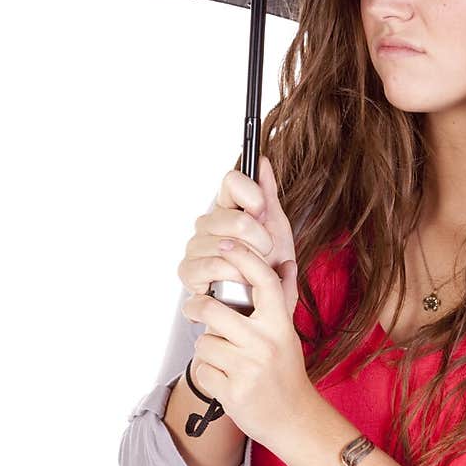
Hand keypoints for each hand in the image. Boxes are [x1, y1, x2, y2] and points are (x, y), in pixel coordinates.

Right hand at [177, 154, 298, 315]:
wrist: (263, 303)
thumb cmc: (268, 266)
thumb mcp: (276, 228)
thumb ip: (267, 194)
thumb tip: (263, 162)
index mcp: (228, 208)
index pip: (232, 182)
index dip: (252, 195)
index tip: (263, 212)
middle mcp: (208, 223)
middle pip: (234, 217)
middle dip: (260, 238)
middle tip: (266, 251)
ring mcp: (196, 246)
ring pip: (225, 243)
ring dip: (249, 261)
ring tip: (255, 270)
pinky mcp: (188, 271)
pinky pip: (212, 265)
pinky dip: (232, 275)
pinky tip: (239, 281)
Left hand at [181, 235, 308, 447]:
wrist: (293, 419)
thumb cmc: (286, 371)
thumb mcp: (287, 333)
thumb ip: (283, 297)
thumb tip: (287, 261)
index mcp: (279, 325)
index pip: (262, 280)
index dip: (242, 257)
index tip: (224, 244)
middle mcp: (264, 343)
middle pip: (214, 310)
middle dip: (196, 307)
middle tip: (193, 308)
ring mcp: (248, 368)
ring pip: (204, 342)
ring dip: (207, 350)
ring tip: (223, 359)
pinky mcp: (232, 391)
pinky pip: (202, 370)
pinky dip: (207, 374)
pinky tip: (224, 380)